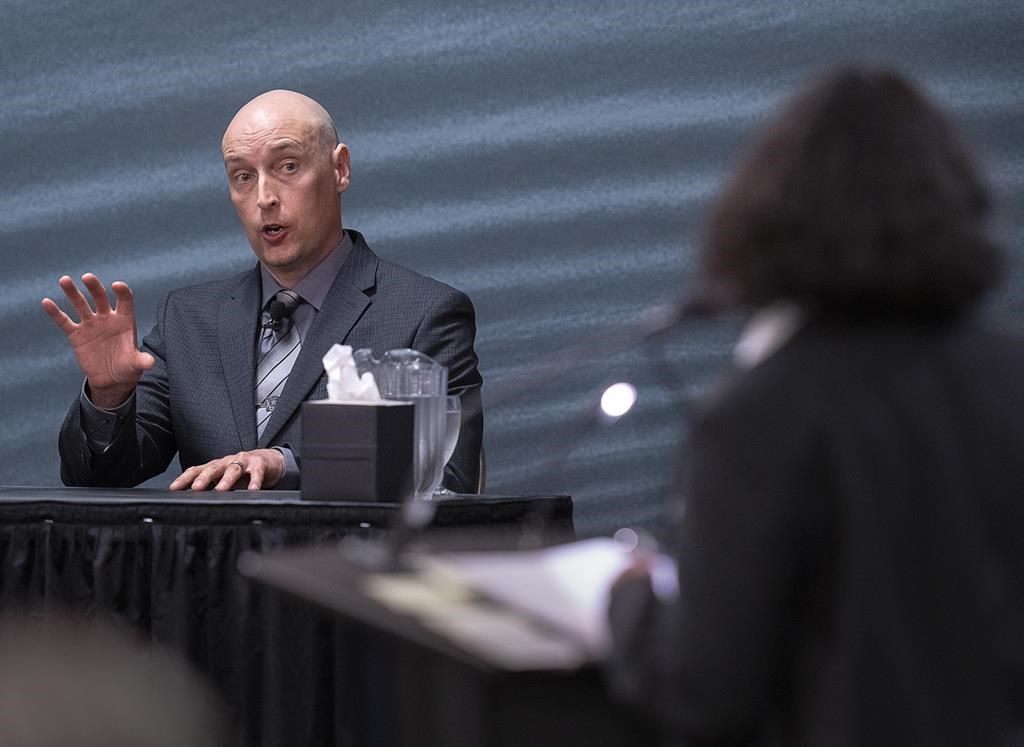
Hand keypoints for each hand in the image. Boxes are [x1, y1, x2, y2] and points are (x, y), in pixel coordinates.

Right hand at [41, 274, 153, 407]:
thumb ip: (141, 361)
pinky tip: (47, 302)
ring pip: (81, 305)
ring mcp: (91, 324)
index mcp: (125, 320)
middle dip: (94, 287)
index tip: (116, 286)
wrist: (111, 379)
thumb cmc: (127, 368)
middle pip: (100, 298)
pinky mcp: (77, 334)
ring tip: (65, 280)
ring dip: (72, 293)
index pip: (125, 300)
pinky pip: (64, 321)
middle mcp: (107, 318)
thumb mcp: (136, 365)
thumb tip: (150, 362)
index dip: (122, 292)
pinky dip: (55, 312)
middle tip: (87, 277)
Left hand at [169, 449, 285, 491]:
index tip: (174, 488)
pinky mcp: (260, 464)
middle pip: (213, 468)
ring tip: (221, 489)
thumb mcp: (226, 478)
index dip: (185, 478)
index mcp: (217, 466)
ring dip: (226, 479)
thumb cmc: (244, 472)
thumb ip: (213, 487)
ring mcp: (244, 461)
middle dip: (204, 477)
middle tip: (196, 488)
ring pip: (234, 469)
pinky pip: (256, 473)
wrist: (269, 460)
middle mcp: (228, 461)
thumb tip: (194, 502)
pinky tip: (252, 490)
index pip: (197, 470)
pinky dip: (254, 481)